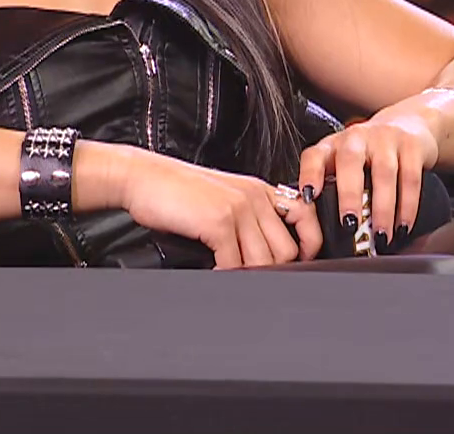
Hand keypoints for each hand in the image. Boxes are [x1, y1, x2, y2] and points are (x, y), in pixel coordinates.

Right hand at [123, 153, 320, 267]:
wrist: (144, 178)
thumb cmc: (177, 192)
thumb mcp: (223, 197)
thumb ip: (247, 218)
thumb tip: (263, 254)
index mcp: (260, 190)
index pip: (306, 217)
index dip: (309, 244)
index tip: (300, 261)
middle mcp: (255, 197)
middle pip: (287, 249)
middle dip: (274, 270)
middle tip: (254, 276)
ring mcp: (239, 209)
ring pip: (265, 260)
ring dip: (249, 275)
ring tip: (232, 275)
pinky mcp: (219, 222)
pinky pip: (236, 263)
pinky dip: (227, 275)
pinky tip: (216, 272)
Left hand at [296, 112, 438, 243]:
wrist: (408, 123)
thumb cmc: (370, 153)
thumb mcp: (344, 163)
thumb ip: (331, 188)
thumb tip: (320, 231)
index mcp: (333, 146)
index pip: (314, 156)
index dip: (309, 174)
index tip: (309, 197)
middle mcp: (357, 137)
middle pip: (350, 161)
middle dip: (349, 195)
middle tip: (350, 225)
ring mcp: (385, 137)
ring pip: (384, 172)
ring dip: (383, 208)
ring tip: (381, 236)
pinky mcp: (412, 144)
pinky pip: (410, 177)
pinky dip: (408, 206)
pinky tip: (403, 225)